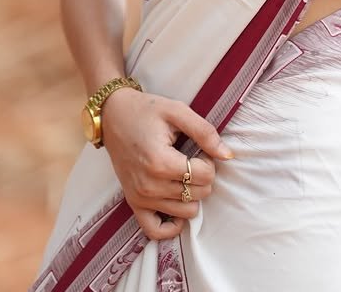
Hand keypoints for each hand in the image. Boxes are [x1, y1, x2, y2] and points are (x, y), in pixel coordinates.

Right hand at [100, 87, 233, 241]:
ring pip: (185, 212)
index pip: (204, 177)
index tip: (200, 150)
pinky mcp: (134, 204)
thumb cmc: (146, 110)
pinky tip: (177, 204)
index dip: (210, 162)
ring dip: (192, 195)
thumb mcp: (177, 111)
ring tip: (183, 174)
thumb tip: (227, 155)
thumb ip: (204, 132)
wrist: (113, 116)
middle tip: (192, 159)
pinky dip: (171, 224)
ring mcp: (140, 198)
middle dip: (203, 177)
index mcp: (161, 162)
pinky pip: (156, 230)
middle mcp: (150, 185)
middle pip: (198, 195)